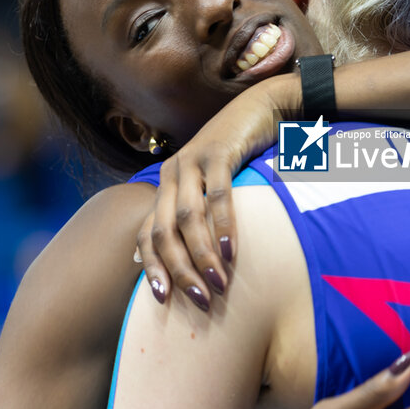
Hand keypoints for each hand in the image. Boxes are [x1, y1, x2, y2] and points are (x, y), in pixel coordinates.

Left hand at [137, 75, 299, 307]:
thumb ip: (201, 215)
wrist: (263, 107)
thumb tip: (192, 260)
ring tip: (218, 283)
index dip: (152, 268)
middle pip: (162, 231)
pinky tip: (231, 251)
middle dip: (178, 270)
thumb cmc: (244, 156)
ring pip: (186, 217)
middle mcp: (171, 174)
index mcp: (166, 185)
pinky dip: (222, 225)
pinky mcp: (218, 151)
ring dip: (200, 254)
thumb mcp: (215, 187)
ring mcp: (192, 160)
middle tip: (199, 300)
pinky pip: (217, 195)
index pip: (146, 234)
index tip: (163, 301)